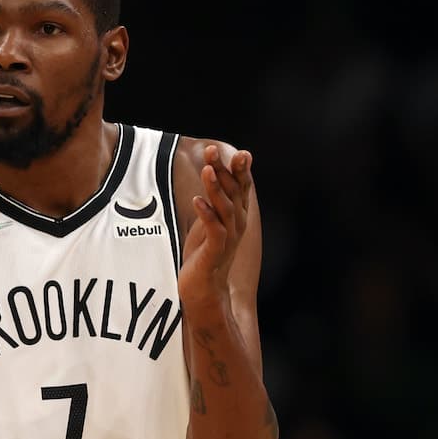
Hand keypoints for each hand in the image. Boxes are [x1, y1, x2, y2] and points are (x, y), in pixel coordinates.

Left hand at [178, 144, 252, 309]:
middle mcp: (236, 224)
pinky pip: (215, 230)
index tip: (238, 151)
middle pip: (233, 192)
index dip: (239, 169)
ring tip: (207, 170)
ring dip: (215, 188)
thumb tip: (214, 172)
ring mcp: (228, 237)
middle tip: (213, 150)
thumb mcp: (210, 221)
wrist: (204, 288)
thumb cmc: (205, 253)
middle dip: (225, 170)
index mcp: (236, 215)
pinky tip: (197, 200)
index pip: (240, 187)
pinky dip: (207, 214)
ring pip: (225, 208)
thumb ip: (214, 199)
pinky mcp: (215, 251)